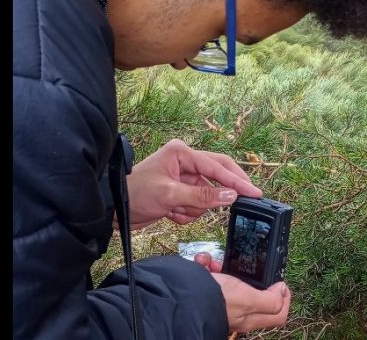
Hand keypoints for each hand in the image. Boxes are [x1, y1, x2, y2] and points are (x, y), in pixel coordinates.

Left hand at [124, 138, 261, 229]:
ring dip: (193, 208)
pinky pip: (195, 206)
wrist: (112, 210)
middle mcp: (184, 162)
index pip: (217, 166)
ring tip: (174, 211)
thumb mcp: (170, 195)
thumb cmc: (135, 194)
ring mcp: (182, 178)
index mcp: (182, 153)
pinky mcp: (179, 193)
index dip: (237, 180)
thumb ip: (202, 195)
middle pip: (216, 176)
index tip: (254, 192)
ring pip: (206, 196)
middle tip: (248, 199)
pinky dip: (185, 214)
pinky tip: (169, 214)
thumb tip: (231, 196)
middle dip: (221, 192)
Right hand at [193, 253, 290, 331]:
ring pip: (231, 278)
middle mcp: (239, 310)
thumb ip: (269, 299)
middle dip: (250, 274)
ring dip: (224, 266)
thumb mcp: (249, 298)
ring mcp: (223, 299)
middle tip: (245, 266)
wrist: (182, 298)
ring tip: (214, 262)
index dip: (285, 298)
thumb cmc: (216, 300)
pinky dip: (207, 265)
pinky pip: (211, 273)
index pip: (279, 314)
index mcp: (252, 316)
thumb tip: (282, 290)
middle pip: (255, 292)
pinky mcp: (207, 289)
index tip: (280, 281)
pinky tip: (203, 263)